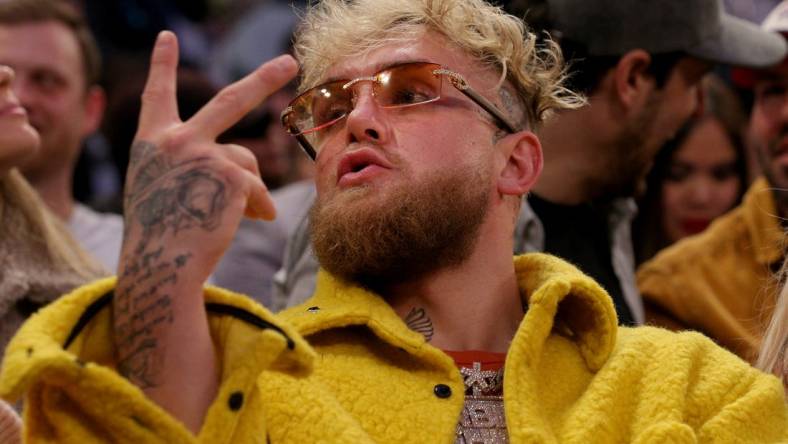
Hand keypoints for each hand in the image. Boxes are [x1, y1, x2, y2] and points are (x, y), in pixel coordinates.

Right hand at [113, 31, 297, 431]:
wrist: (160, 267)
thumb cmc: (162, 238)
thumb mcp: (166, 192)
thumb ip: (197, 169)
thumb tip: (252, 180)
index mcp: (152, 143)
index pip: (156, 96)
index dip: (162, 64)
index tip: (167, 36)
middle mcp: (175, 139)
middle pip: (230, 100)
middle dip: (264, 78)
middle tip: (289, 62)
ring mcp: (203, 153)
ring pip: (246, 163)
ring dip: (249, 193)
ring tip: (236, 217)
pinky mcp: (228, 173)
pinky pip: (256, 189)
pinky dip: (257, 208)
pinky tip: (246, 222)